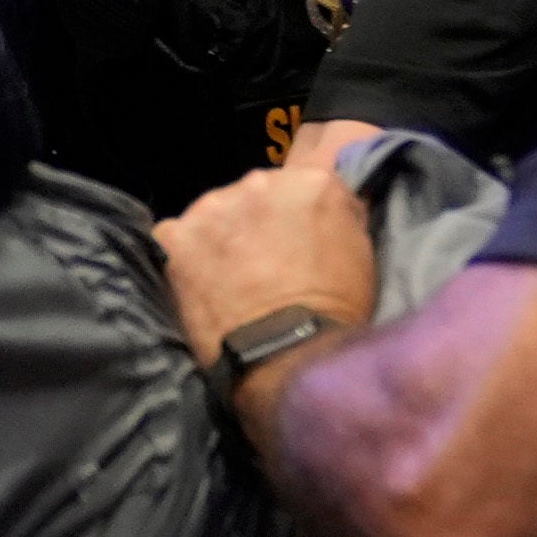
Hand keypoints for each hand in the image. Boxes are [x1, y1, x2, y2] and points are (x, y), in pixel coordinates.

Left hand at [158, 162, 378, 375]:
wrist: (287, 354)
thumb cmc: (334, 311)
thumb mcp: (361, 254)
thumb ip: (338, 216)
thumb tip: (325, 208)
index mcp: (311, 183)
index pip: (300, 186)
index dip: (295, 216)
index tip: (293, 241)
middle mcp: (259, 182)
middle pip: (253, 195)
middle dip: (253, 223)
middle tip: (260, 263)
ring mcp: (213, 206)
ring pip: (212, 215)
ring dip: (218, 239)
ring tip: (227, 279)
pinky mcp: (176, 235)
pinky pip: (175, 240)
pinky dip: (184, 259)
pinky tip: (199, 286)